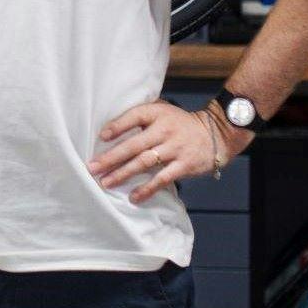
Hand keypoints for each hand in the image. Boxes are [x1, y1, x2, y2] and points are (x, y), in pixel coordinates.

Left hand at [88, 101, 227, 204]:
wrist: (215, 133)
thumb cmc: (179, 123)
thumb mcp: (162, 111)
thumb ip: (141, 116)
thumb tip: (109, 128)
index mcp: (157, 113)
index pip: (134, 116)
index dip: (117, 126)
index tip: (101, 137)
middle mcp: (165, 130)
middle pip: (134, 144)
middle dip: (111, 157)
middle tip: (92, 167)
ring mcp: (174, 149)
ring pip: (144, 162)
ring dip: (123, 174)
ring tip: (106, 182)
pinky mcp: (184, 166)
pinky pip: (162, 179)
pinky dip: (147, 189)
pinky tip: (134, 197)